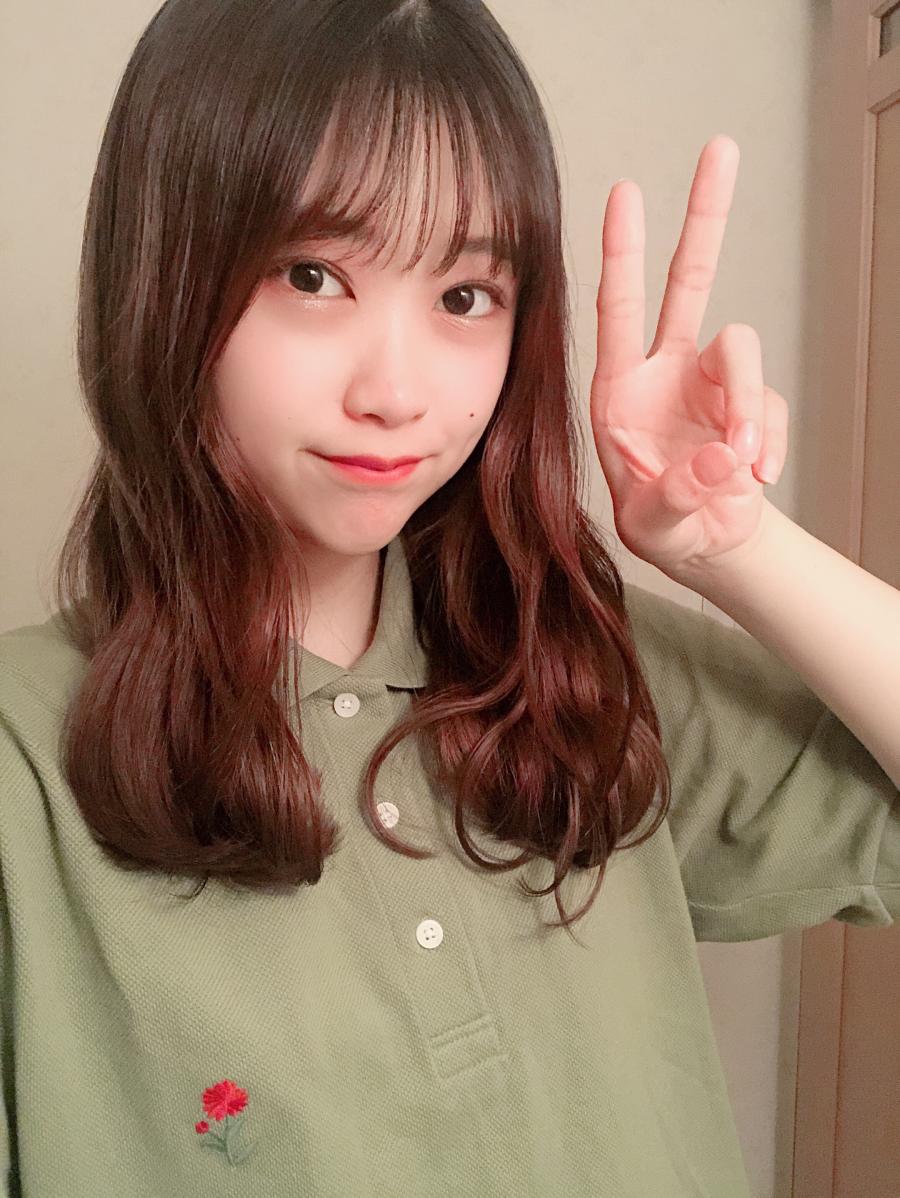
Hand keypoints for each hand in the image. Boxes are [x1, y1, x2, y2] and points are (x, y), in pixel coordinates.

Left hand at [589, 135, 788, 587]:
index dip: (622, 252)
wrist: (705, 545)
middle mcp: (665, 372)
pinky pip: (769, 404)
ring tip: (742, 467)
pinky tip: (753, 476)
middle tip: (720, 148)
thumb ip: (679, 494)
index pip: (618, 310)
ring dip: (748, 409)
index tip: (624, 192)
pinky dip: (768, 443)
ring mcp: (711, 383)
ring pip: (743, 350)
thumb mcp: (652, 525)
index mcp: (619, 390)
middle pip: (690, 280)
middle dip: (705, 216)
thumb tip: (723, 456)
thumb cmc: (661, 528)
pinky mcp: (749, 402)